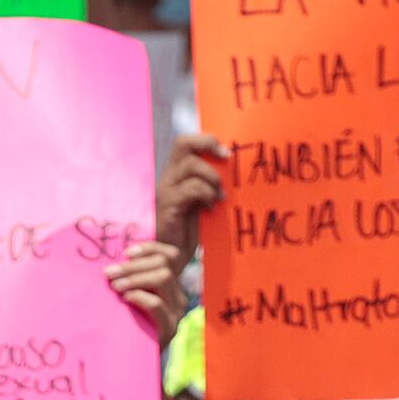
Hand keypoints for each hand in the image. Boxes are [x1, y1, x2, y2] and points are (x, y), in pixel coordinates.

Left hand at [103, 241, 184, 341]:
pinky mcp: (170, 328)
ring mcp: (176, 312)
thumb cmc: (125, 327)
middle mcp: (176, 296)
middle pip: (163, 264)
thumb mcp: (127, 299)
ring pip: (163, 278)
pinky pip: (157, 304)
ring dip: (135, 278)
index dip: (150, 248)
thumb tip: (110, 261)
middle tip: (109, 273)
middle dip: (133, 265)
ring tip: (115, 287)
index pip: (170, 255)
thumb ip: (127, 281)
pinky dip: (139, 297)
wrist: (132, 363)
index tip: (127, 253)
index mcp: (168, 285)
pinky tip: (125, 299)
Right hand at [156, 135, 225, 269]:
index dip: (207, 141)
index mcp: (175, 175)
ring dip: (212, 178)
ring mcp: (166, 190)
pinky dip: (206, 194)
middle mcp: (167, 178)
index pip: (186, 143)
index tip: (227, 154)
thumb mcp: (200, 203)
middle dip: (208, 145)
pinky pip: (191, 189)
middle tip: (226, 160)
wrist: (171, 259)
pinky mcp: (168, 205)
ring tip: (219, 196)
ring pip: (191, 165)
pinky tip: (211, 208)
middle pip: (183, 143)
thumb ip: (208, 186)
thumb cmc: (189, 233)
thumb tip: (232, 174)